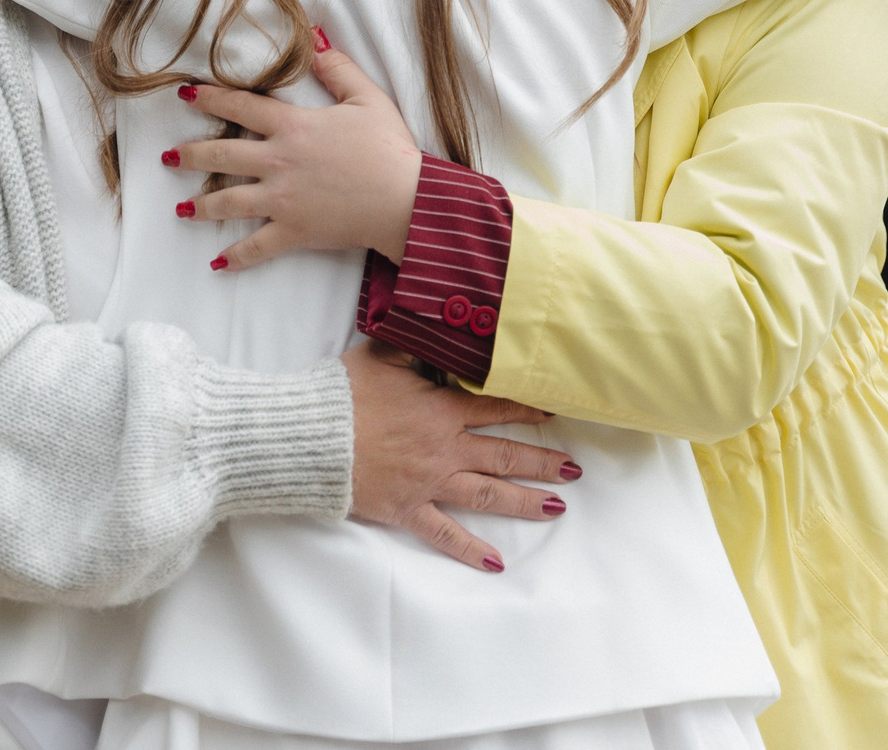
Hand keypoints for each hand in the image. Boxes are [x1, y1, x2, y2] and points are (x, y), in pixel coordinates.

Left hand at [169, 34, 423, 268]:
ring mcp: (282, 200)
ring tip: (181, 209)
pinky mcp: (294, 232)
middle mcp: (278, 162)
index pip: (240, 107)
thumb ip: (337, 68)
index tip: (184, 96)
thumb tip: (314, 40)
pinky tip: (217, 263)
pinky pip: (256, 247)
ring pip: (228, 203)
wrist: (406, 200)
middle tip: (168, 157)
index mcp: (293, 127)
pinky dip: (235, 257)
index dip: (210, 98)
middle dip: (189, 156)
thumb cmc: (389, 148)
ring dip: (200, 207)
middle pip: (221, 156)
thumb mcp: (367, 98)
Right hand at [344, 341, 573, 572]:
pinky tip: (496, 563)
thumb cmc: (345, 393)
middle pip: (505, 457)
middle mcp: (446, 449)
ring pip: (488, 496)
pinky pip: (445, 534)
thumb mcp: (382, 355)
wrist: (312, 437)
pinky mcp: (408, 509)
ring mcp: (430, 483)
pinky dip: (470, 550)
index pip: (497, 408)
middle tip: (574, 471)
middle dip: (543, 463)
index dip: (529, 407)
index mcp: (442, 410)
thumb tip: (439, 323)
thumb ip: (416, 344)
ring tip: (556, 508)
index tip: (555, 411)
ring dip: (525, 502)